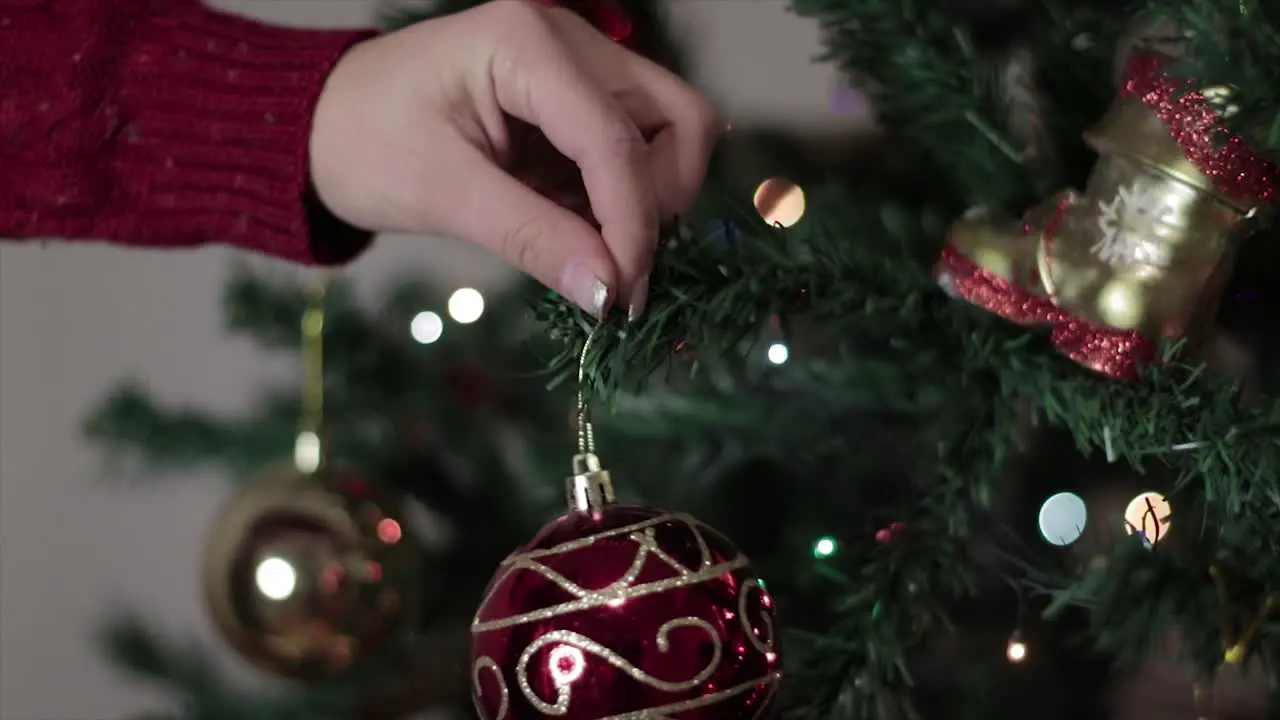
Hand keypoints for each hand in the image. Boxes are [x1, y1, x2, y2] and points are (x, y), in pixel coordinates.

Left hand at [309, 0, 720, 317]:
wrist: (322, 126)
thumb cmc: (363, 144)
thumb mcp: (442, 195)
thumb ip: (532, 238)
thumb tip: (610, 293)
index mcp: (526, 44)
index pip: (615, 138)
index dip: (633, 223)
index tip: (622, 297)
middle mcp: (569, 43)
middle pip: (677, 118)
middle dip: (662, 200)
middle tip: (620, 270)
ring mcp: (581, 70)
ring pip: (671, 133)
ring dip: (652, 201)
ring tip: (599, 255)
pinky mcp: (578, 106)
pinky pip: (637, 154)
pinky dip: (626, 202)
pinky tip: (584, 237)